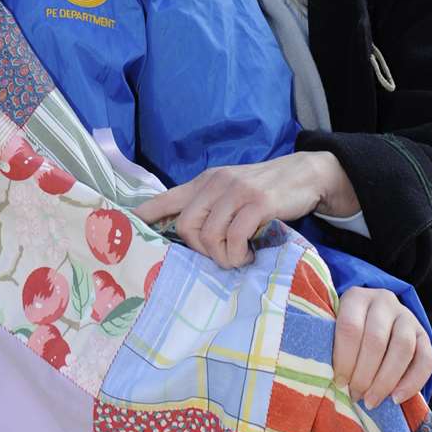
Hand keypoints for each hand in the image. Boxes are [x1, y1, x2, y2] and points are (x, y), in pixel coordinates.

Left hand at [138, 150, 358, 268]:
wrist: (304, 174)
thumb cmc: (264, 189)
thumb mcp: (231, 191)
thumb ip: (208, 206)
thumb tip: (185, 234)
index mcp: (204, 182)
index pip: (165, 198)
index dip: (144, 215)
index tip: (126, 228)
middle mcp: (215, 183)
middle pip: (186, 226)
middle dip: (200, 250)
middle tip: (220, 255)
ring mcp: (237, 192)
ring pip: (209, 235)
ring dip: (223, 257)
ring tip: (238, 257)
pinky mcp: (258, 203)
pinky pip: (234, 238)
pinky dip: (239, 254)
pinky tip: (249, 254)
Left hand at [332, 287, 431, 406]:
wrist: (373, 317)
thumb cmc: (345, 331)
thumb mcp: (333, 327)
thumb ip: (330, 345)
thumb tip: (329, 380)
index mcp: (356, 297)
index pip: (350, 327)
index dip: (345, 359)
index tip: (340, 383)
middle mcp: (384, 301)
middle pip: (376, 340)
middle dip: (364, 375)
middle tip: (356, 395)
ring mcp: (407, 316)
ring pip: (402, 348)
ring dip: (386, 381)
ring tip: (372, 401)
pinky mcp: (424, 334)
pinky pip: (426, 359)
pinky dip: (412, 382)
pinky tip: (396, 398)